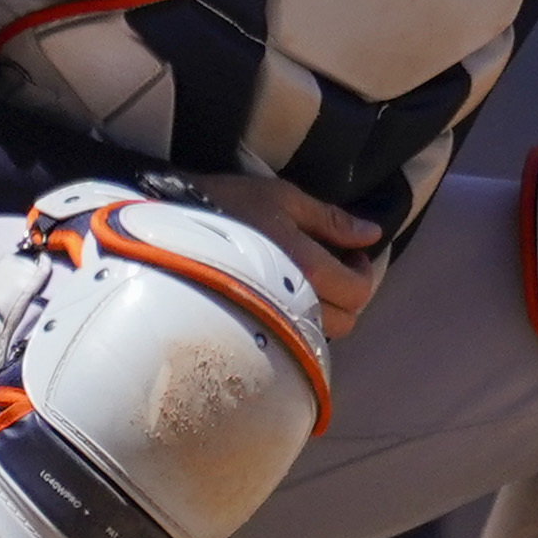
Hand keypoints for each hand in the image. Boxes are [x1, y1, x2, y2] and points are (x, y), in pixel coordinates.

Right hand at [184, 175, 385, 335]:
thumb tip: (372, 234)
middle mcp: (290, 302)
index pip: (358, 293)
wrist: (164, 227)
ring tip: (306, 282)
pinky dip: (296, 323)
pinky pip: (286, 338)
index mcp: (306, 268)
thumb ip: (332, 220)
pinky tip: (281, 296)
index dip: (362, 273)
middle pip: (344, 322)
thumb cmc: (228, 205)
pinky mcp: (244, 327)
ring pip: (317, 337)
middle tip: (333, 268)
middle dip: (347, 296)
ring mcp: (266, 319)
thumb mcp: (284, 199)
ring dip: (324, 313)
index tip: (350, 254)